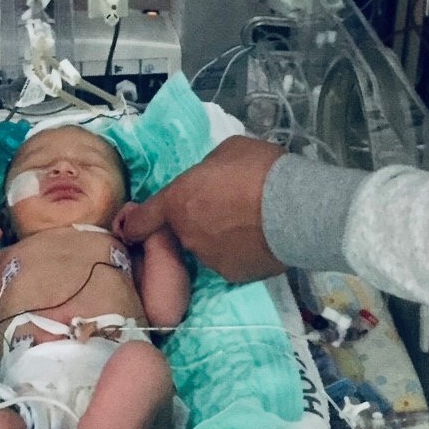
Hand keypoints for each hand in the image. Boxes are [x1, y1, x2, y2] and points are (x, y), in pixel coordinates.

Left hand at [116, 136, 287, 282]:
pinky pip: (231, 262)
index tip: (132, 227)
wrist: (297, 208)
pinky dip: (240, 253)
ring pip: (207, 248)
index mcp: (178, 201)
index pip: (142, 219)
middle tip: (225, 208)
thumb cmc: (259, 170)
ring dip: (219, 238)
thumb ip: (208, 170)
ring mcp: (210, 259)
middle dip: (196, 222)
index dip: (135, 223)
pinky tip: (259, 240)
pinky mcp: (234, 276)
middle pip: (181, 231)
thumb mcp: (227, 152)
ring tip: (249, 223)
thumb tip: (209, 179)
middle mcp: (186, 235)